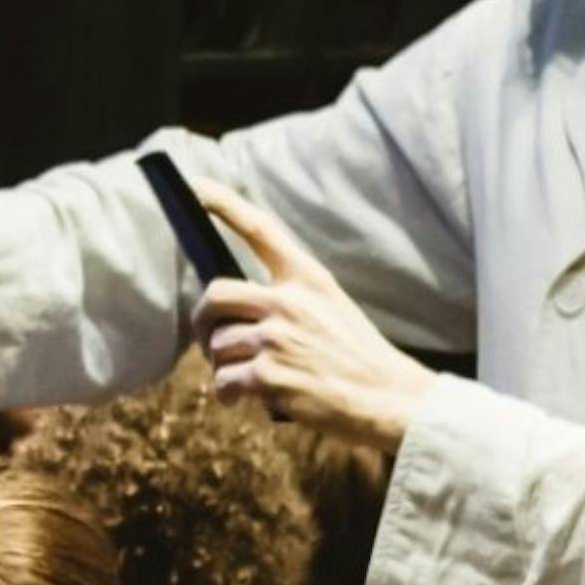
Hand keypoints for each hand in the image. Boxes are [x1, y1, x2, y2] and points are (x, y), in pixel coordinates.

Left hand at [192, 184, 431, 453]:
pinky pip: (224, 381)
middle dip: (203, 319)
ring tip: (244, 377)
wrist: (388, 398)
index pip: (261, 230)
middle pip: (215, 293)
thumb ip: (289, 297)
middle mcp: (289, 302)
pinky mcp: (268, 376)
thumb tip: (236, 308)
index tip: (197, 186)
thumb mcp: (332, 307)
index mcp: (308, 278)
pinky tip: (242, 398)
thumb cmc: (356, 356)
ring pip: (218, 345)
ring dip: (222, 364)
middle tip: (208, 337)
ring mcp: (277, 338)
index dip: (225, 205)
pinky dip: (228, 394)